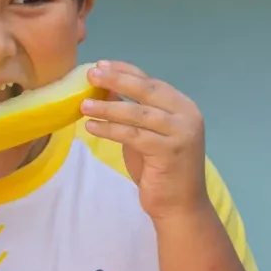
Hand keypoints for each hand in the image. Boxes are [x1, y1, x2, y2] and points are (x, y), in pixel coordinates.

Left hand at [81, 62, 212, 223]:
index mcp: (184, 107)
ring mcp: (182, 133)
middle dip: (117, 80)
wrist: (180, 206)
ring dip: (108, 107)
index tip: (101, 64)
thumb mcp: (146, 136)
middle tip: (90, 74)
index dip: (126, 71)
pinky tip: (91, 127)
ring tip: (83, 105)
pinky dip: (110, 130)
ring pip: (138, 113)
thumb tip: (106, 90)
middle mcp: (187, 115)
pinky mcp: (170, 151)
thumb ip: (134, 114)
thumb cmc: (161, 171)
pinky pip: (134, 135)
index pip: (152, 82)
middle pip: (147, 90)